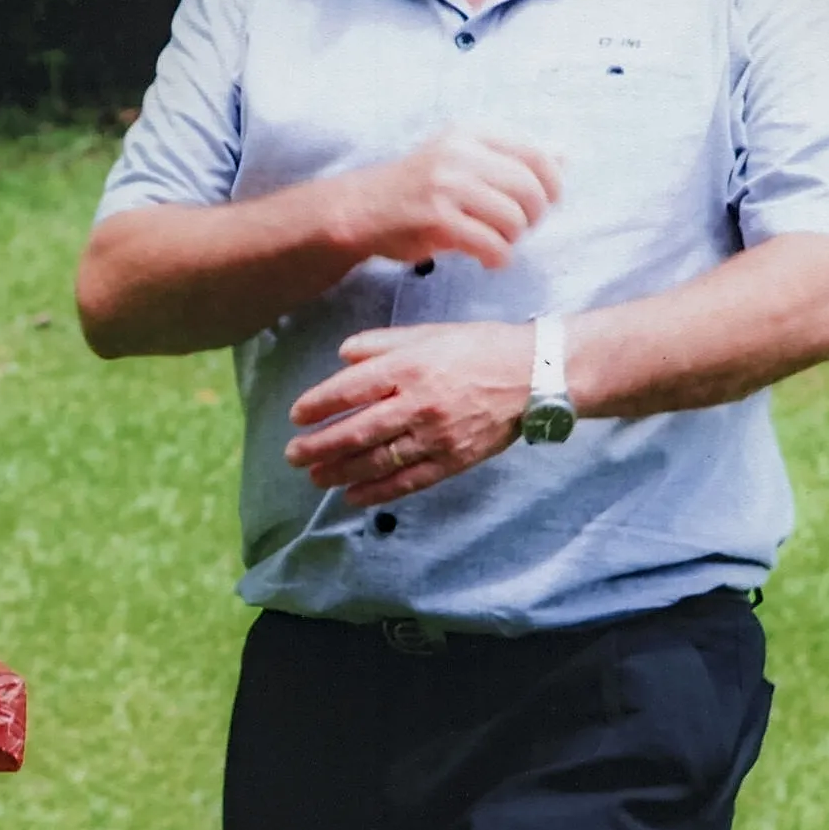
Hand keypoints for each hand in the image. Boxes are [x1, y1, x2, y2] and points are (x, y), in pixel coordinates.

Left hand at [284, 321, 534, 505]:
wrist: (535, 375)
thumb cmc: (478, 347)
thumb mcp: (427, 332)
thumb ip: (382, 342)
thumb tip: (343, 355)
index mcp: (410, 367)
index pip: (351, 389)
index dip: (319, 404)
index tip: (296, 415)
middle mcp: (419, 403)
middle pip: (358, 430)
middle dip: (320, 445)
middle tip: (293, 455)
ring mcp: (437, 436)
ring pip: (379, 460)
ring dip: (341, 471)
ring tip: (315, 477)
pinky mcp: (454, 460)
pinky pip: (409, 481)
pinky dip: (378, 492)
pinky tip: (353, 497)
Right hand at [332, 131, 562, 270]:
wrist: (361, 209)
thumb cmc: (419, 187)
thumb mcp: (464, 160)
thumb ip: (511, 158)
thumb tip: (565, 156)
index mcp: (470, 133)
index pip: (535, 154)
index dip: (552, 183)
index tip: (545, 203)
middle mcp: (459, 153)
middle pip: (529, 188)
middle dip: (533, 216)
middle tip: (517, 228)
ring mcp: (446, 185)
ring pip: (513, 218)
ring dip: (513, 239)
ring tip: (497, 242)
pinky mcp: (436, 218)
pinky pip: (491, 244)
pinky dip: (498, 257)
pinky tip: (488, 259)